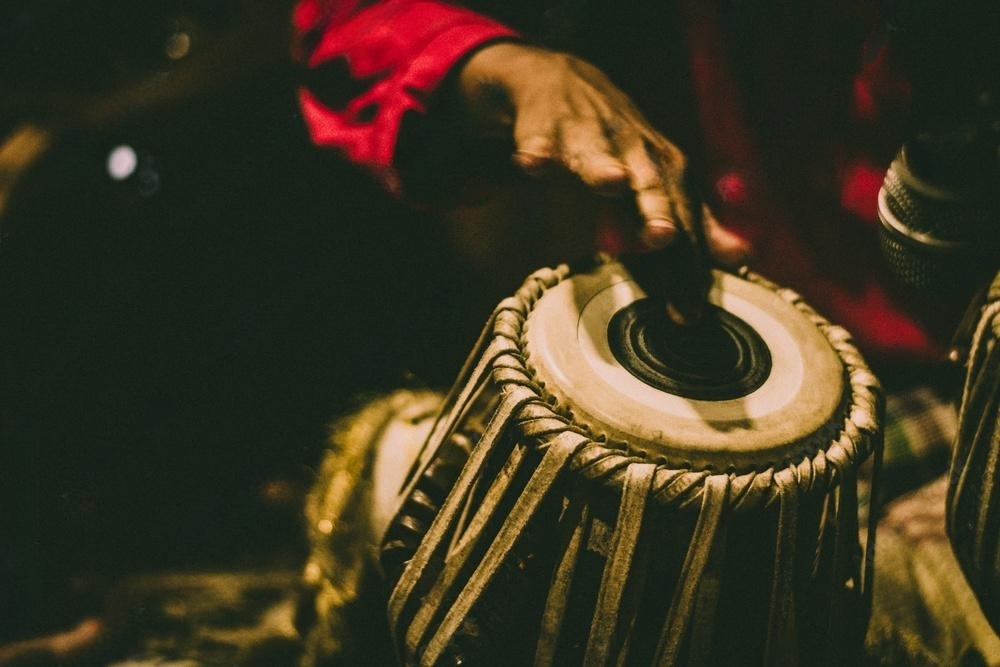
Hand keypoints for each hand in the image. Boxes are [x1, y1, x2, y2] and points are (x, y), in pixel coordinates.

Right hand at [456, 42, 748, 319]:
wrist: (568, 84)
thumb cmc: (621, 146)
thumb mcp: (661, 183)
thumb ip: (695, 224)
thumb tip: (744, 257)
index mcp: (666, 171)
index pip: (682, 226)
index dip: (686, 270)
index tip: (687, 315)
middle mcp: (634, 151)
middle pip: (649, 184)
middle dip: (656, 208)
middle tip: (664, 237)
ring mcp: (590, 135)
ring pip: (598, 152)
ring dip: (603, 166)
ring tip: (611, 182)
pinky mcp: (547, 126)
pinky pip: (541, 138)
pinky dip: (538, 148)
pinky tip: (533, 163)